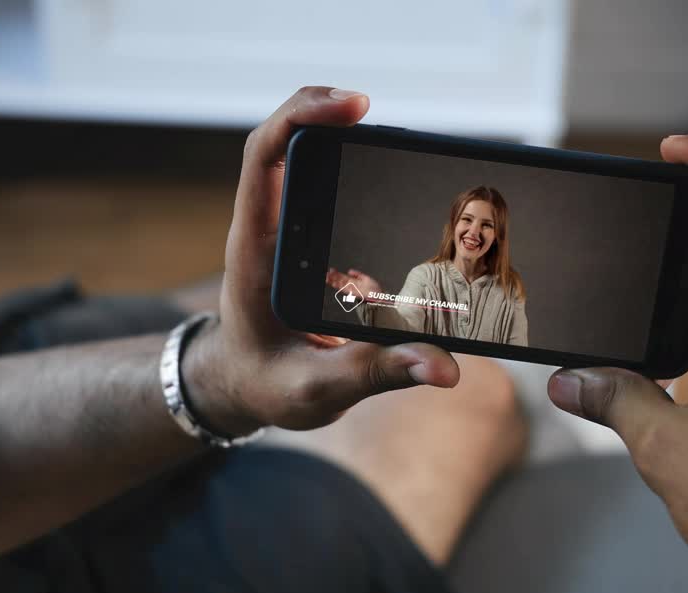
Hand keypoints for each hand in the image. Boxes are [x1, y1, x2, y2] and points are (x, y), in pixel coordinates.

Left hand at [184, 87, 459, 432]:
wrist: (244, 388)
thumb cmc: (266, 386)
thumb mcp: (315, 389)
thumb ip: (375, 373)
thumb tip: (443, 366)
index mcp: (256, 251)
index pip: (263, 158)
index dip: (302, 118)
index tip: (353, 107)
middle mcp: (268, 229)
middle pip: (287, 142)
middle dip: (326, 113)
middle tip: (372, 110)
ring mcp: (288, 231)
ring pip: (309, 163)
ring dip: (347, 144)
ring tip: (398, 144)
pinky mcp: (309, 240)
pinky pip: (329, 192)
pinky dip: (361, 177)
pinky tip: (397, 182)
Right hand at [326, 268, 382, 297]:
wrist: (380, 296)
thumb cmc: (374, 289)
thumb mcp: (365, 278)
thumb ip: (357, 274)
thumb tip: (349, 270)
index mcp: (354, 282)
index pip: (343, 277)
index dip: (337, 274)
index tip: (331, 270)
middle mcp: (352, 286)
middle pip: (340, 281)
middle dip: (333, 278)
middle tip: (326, 275)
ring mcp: (353, 290)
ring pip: (341, 285)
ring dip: (334, 282)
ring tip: (328, 279)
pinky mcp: (355, 293)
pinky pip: (346, 289)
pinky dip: (341, 286)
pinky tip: (336, 284)